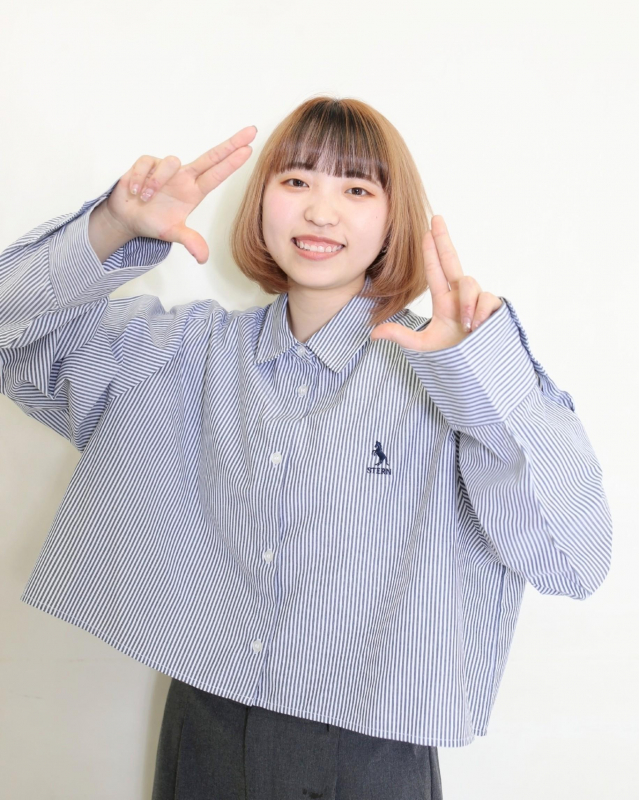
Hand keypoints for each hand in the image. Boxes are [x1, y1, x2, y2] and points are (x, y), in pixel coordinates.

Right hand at [104, 125, 257, 264]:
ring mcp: (167, 168)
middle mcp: (184, 177)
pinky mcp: (148, 163)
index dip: (232, 162)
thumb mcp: (172, 234)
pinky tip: (136, 192)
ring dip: (156, 183)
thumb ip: (190, 241)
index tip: (249, 149)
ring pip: (170, 163)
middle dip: (231, 143)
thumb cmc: (153, 222)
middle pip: (211, 156)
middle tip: (251, 131)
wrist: (127, 218)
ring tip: (146, 199)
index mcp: (194, 191)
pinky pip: (148, 164)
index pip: (217, 174)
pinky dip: (141, 181)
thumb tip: (203, 258)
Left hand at [370, 215, 502, 351]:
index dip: (432, 251)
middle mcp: (460, 295)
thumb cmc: (454, 354)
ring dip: (466, 303)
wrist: (478, 366)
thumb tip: (373, 335)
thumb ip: (401, 337)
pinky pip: (486, 299)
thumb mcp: (424, 345)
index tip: (426, 231)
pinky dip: (479, 313)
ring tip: (466, 325)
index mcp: (444, 300)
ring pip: (470, 283)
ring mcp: (478, 299)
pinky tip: (477, 327)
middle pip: (452, 259)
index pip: (436, 270)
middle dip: (444, 238)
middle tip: (436, 218)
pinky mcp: (493, 306)